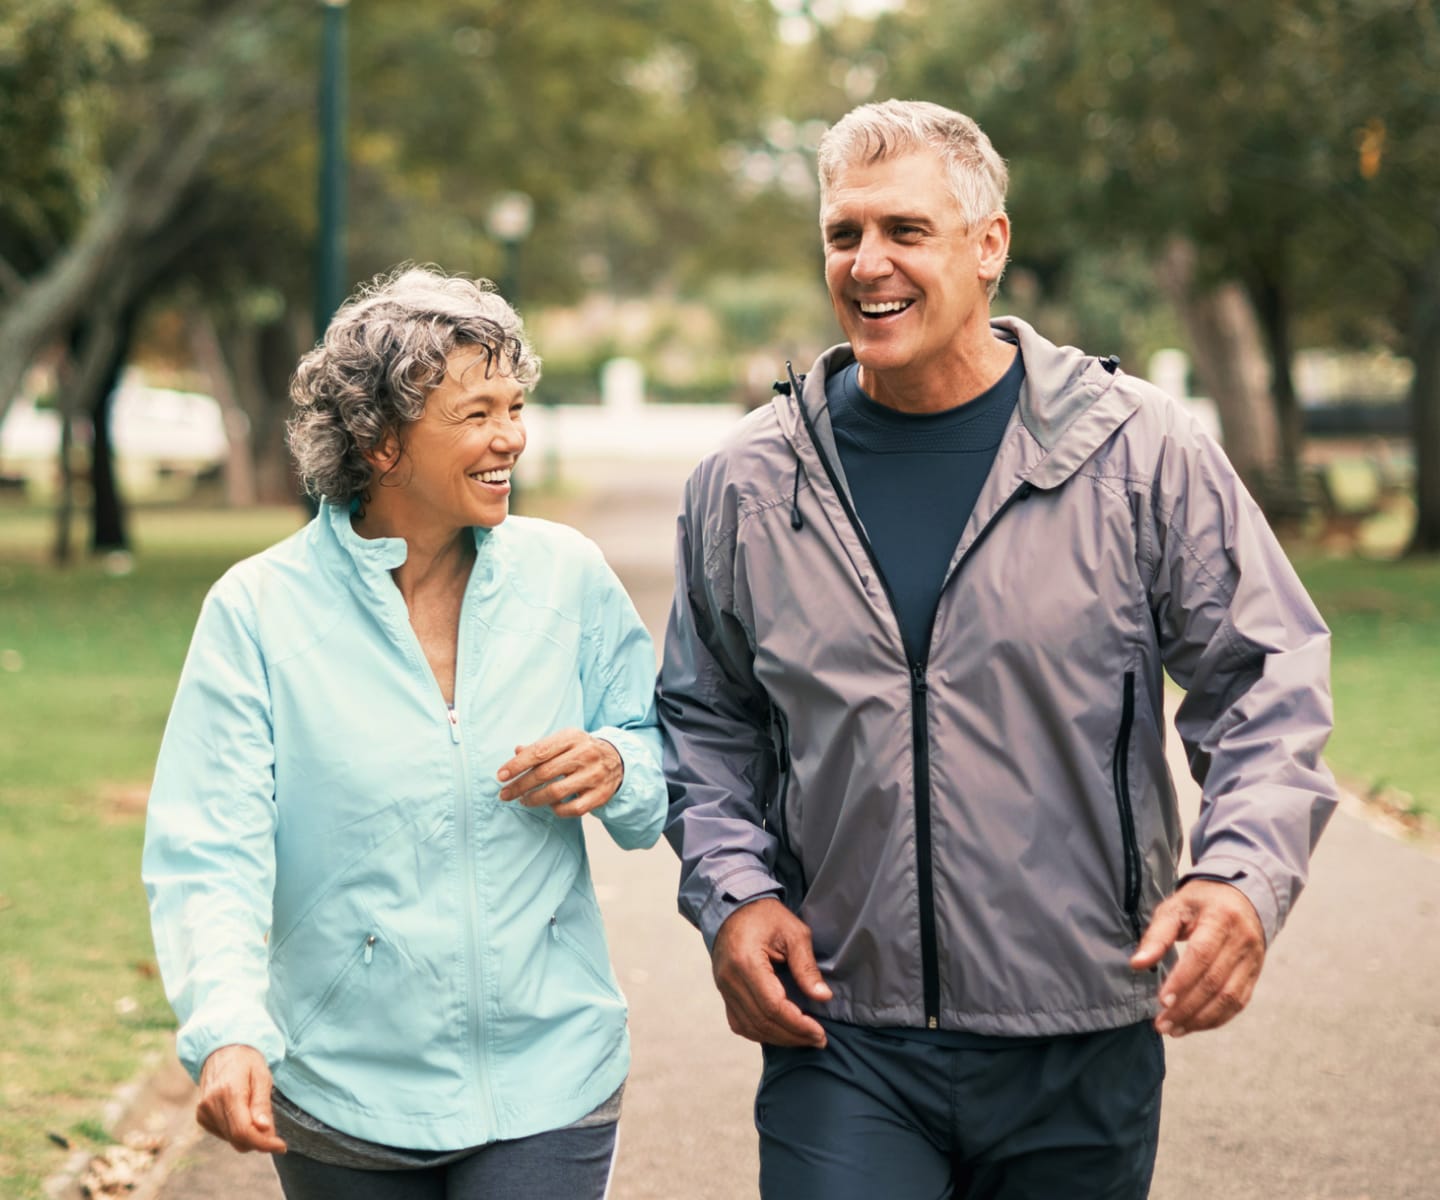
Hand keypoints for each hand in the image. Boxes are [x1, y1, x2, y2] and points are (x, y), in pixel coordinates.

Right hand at [196, 1044, 286, 1153]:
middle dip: (259, 1140)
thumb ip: (262, 1104)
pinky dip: (237, 1130)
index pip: (243, 1131)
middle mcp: (211, 1105)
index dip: (263, 1143)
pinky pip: (223, 1134)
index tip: (281, 1145)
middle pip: (237, 1139)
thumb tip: (264, 1130)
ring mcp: (203, 1112)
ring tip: (258, 1114)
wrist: (222, 1049)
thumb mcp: (262, 1076)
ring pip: (230, 1139)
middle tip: (275, 1131)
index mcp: (228, 1092)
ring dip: (249, 1135)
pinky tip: (243, 1113)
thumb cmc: (247, 1061)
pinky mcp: (201, 1116)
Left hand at [497, 729, 622, 817]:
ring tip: (523, 800)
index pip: (539, 751)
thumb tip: (516, 751)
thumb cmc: (581, 750)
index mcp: (572, 737)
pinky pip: (573, 808)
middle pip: (545, 773)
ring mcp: (594, 775)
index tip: (501, 776)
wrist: (618, 760)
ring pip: (557, 792)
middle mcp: (585, 754)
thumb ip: (540, 747)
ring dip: (534, 799)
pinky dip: (557, 809)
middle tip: (505, 794)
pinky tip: (550, 805)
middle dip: (520, 785)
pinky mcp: (600, 795)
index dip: (517, 764)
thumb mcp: (563, 741)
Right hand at [712, 897, 832, 1047]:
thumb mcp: (794, 932)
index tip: (819, 1032)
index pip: (772, 1006)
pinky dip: (761, 1033)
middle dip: (793, 1036)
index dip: (797, 1024)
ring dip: (779, 1038)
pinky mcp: (724, 993)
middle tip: (818, 1040)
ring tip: (804, 1038)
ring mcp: (723, 988)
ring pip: (750, 1027)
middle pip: (762, 1021)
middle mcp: (730, 979)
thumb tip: (823, 997)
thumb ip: (806, 966)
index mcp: (746, 962)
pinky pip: (740, 1023)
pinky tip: (781, 1033)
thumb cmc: (765, 916)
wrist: (733, 908)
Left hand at [1130, 879, 1265, 1037]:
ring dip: (1201, 1019)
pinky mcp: (1255, 974)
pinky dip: (1216, 1018)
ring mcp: (1252, 960)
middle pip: (1215, 982)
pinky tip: (1194, 1025)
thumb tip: (1137, 964)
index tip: (1162, 1001)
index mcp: (1221, 919)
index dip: (1182, 981)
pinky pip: (1239, 1002)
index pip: (1201, 955)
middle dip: (1187, 1008)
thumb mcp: (1175, 908)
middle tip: (1161, 1024)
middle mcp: (1242, 941)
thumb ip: (1157, 935)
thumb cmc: (1200, 903)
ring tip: (1174, 1030)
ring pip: (1230, 998)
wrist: (1241, 896)